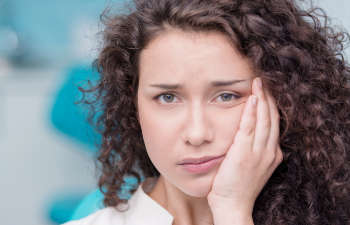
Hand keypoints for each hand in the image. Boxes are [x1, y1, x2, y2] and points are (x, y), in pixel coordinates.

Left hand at [207, 77, 282, 219]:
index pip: (274, 123)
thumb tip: (247, 134)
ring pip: (263, 119)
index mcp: (273, 153)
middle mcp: (270, 151)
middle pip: (272, 118)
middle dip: (268, 97)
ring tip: (258, 83)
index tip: (266, 91)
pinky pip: (249, 127)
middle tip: (263, 81)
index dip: (271, 106)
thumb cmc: (238, 185)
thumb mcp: (252, 165)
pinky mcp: (244, 153)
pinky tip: (251, 98)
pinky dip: (251, 111)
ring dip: (261, 99)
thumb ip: (253, 149)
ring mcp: (259, 152)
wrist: (233, 205)